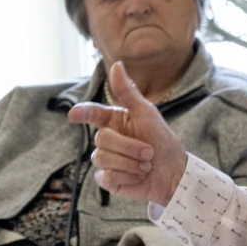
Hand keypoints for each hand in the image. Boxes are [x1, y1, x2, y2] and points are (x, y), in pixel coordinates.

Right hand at [68, 61, 187, 203]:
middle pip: (102, 139)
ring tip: (144, 165)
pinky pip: (107, 177)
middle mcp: (106, 140)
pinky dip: (127, 177)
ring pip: (103, 159)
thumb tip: (117, 65)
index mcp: (113, 120)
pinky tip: (137, 177)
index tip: (74, 115)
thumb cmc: (161, 140)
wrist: (172, 172)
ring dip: (131, 163)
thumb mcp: (147, 113)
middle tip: (148, 151)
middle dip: (130, 147)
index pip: (92, 114)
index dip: (82, 113)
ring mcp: (105, 160)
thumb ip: (128, 92)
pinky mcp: (107, 180)